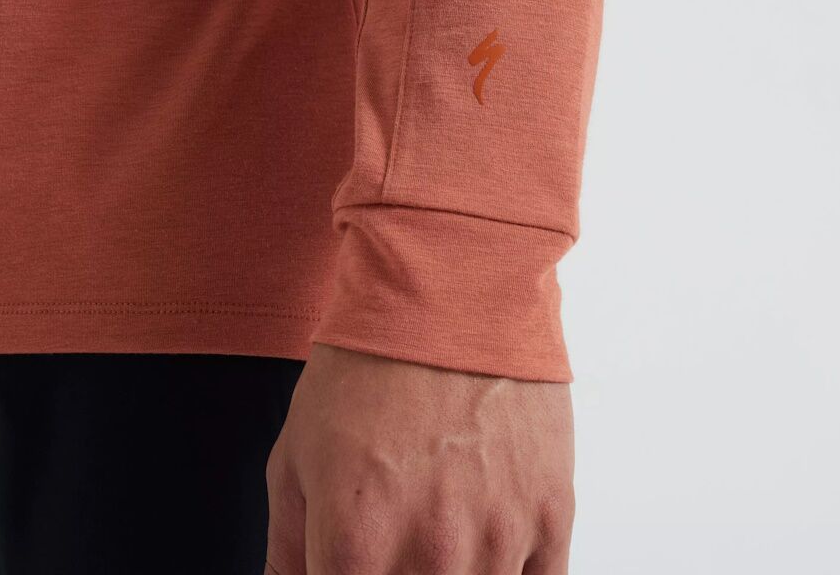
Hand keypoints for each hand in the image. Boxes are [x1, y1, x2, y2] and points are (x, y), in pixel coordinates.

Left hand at [264, 344, 573, 573]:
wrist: (447, 292)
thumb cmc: (366, 368)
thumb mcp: (295, 456)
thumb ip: (287, 549)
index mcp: (354, 546)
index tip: (350, 561)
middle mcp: (430, 555)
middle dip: (395, 573)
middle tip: (393, 540)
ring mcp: (497, 539)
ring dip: (456, 571)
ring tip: (439, 526)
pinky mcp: (551, 516)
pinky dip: (511, 572)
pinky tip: (486, 540)